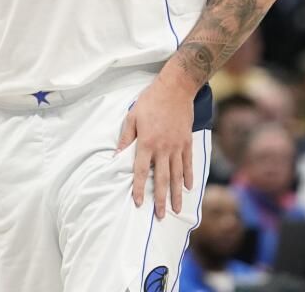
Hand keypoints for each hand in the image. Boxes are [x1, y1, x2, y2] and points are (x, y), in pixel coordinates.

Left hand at [117, 76, 195, 218]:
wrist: (176, 88)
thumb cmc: (150, 101)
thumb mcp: (132, 117)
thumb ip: (125, 139)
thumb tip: (115, 156)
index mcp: (146, 143)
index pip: (140, 171)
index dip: (138, 188)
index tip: (138, 203)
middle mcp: (163, 148)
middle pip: (161, 179)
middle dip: (160, 199)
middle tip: (160, 216)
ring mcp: (177, 146)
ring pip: (177, 175)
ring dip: (176, 194)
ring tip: (176, 209)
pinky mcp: (187, 142)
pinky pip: (188, 163)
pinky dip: (189, 177)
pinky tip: (189, 188)